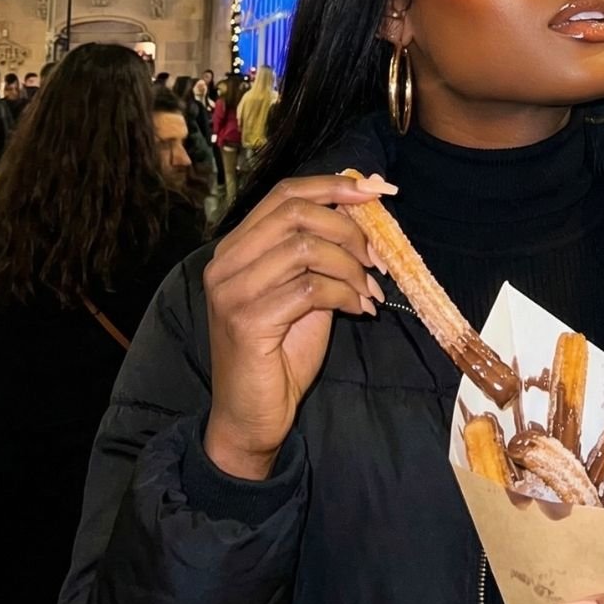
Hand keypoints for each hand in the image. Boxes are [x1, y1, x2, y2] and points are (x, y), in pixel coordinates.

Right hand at [203, 173, 393, 481]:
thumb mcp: (304, 290)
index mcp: (236, 248)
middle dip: (348, 229)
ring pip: (306, 249)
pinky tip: (360, 310)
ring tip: (370, 291)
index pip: (284, 193)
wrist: (252, 417)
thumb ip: (319, 252)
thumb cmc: (280, 353)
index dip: (333, 186)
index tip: (376, 191)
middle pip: (296, 214)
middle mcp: (226, 263)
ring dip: (351, 267)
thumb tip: (360, 209)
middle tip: (377, 257)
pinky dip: (346, 295)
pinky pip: (311, 289)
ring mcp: (232, 290)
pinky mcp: (247, 320)